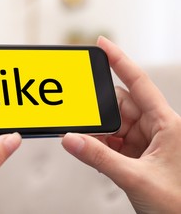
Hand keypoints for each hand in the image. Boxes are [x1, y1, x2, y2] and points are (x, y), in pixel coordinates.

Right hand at [62, 36, 180, 213]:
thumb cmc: (178, 205)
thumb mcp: (136, 178)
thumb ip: (100, 159)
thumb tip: (71, 139)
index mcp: (167, 124)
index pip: (139, 83)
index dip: (120, 60)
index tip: (102, 44)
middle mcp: (157, 128)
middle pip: (120, 105)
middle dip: (98, 111)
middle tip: (78, 116)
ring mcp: (147, 142)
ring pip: (114, 125)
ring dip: (97, 132)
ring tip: (83, 140)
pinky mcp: (138, 155)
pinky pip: (113, 142)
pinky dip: (99, 145)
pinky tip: (91, 150)